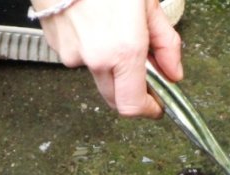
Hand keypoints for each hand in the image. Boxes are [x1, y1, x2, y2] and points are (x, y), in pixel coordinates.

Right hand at [38, 0, 184, 118]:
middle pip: (115, 97)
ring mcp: (72, 52)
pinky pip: (79, 55)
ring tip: (113, 26)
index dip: (148, 110)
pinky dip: (90, 45)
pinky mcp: (55, 44)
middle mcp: (95, 58)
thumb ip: (165, 42)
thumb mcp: (147, 4)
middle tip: (142, 68)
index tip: (157, 106)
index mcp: (123, 50)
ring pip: (97, 72)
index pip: (133, 106)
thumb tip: (173, 70)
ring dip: (109, 61)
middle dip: (131, 89)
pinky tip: (93, 20)